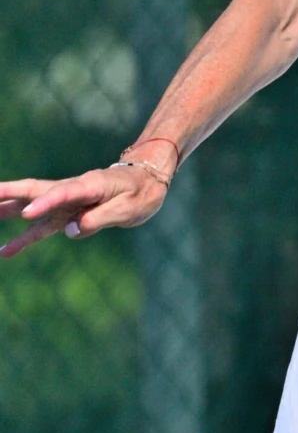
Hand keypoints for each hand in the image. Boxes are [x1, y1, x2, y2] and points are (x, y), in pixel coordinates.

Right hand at [0, 166, 167, 257]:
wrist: (148, 180)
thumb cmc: (142, 192)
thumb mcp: (130, 207)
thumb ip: (100, 217)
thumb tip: (70, 231)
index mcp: (91, 185)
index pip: (64, 193)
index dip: (46, 203)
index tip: (28, 214)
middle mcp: (73, 191)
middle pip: (35, 190)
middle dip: (8, 193)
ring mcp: (67, 203)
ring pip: (30, 205)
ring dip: (5, 210)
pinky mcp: (67, 214)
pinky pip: (42, 227)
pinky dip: (23, 238)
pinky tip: (4, 252)